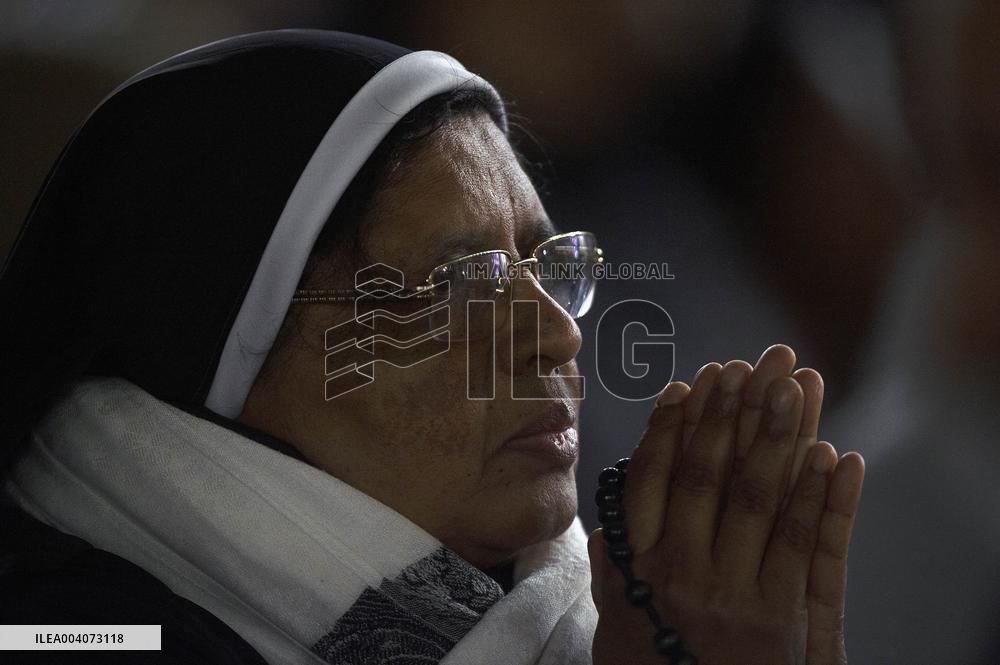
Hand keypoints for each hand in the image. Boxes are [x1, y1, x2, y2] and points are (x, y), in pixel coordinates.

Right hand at [589, 345, 864, 664]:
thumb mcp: (613, 622)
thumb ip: (610, 568)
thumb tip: (606, 522)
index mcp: (637, 564)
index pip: (651, 478)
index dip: (671, 426)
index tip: (689, 383)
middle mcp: (678, 571)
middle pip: (705, 474)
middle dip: (730, 411)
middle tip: (750, 363)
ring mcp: (729, 592)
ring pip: (753, 497)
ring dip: (775, 434)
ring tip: (791, 384)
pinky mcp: (778, 618)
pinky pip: (799, 543)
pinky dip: (815, 494)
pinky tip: (828, 453)